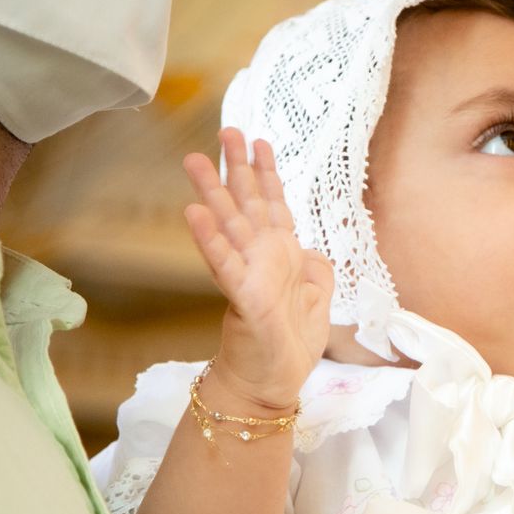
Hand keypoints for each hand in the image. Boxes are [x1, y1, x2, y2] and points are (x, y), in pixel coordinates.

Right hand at [182, 129, 334, 411]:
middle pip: (246, 203)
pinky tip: (195, 213)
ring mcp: (248, 275)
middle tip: (225, 129)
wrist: (274, 383)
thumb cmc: (292, 343)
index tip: (260, 140)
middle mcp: (261, 257)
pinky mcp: (243, 298)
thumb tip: (311, 247)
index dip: (267, 173)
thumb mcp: (319, 297)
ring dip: (212, 191)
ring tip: (194, 159)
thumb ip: (317, 268)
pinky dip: (210, 239)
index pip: (272, 204)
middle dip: (236, 167)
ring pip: (228, 224)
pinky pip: (224, 264)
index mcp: (281, 255)